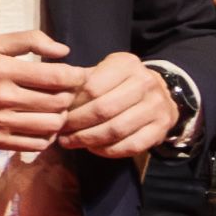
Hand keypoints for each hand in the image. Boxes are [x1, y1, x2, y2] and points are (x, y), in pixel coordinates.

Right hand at [0, 29, 86, 153]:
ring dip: (61, 117)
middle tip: (65, 93)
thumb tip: (64, 51)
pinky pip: (36, 145)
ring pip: (51, 125)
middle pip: (58, 102)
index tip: (75, 75)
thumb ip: (29, 40)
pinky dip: (47, 136)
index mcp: (3, 69)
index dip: (75, 76)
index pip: (57, 76)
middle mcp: (2, 97)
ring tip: (55, 110)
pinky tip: (41, 125)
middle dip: (69, 97)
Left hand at [57, 51, 181, 157]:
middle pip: (103, 109)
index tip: (57, 113)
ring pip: (116, 130)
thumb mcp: (105, 71)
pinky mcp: (161, 129)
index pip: (93, 87)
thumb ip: (82, 81)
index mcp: (127, 65)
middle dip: (77, 124)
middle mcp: (145, 83)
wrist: (161, 94)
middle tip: (60, 132)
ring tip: (70, 142)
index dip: (72, 104)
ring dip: (88, 139)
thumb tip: (53, 98)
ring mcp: (156, 107)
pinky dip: (107, 151)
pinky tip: (92, 148)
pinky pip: (130, 145)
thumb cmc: (122, 83)